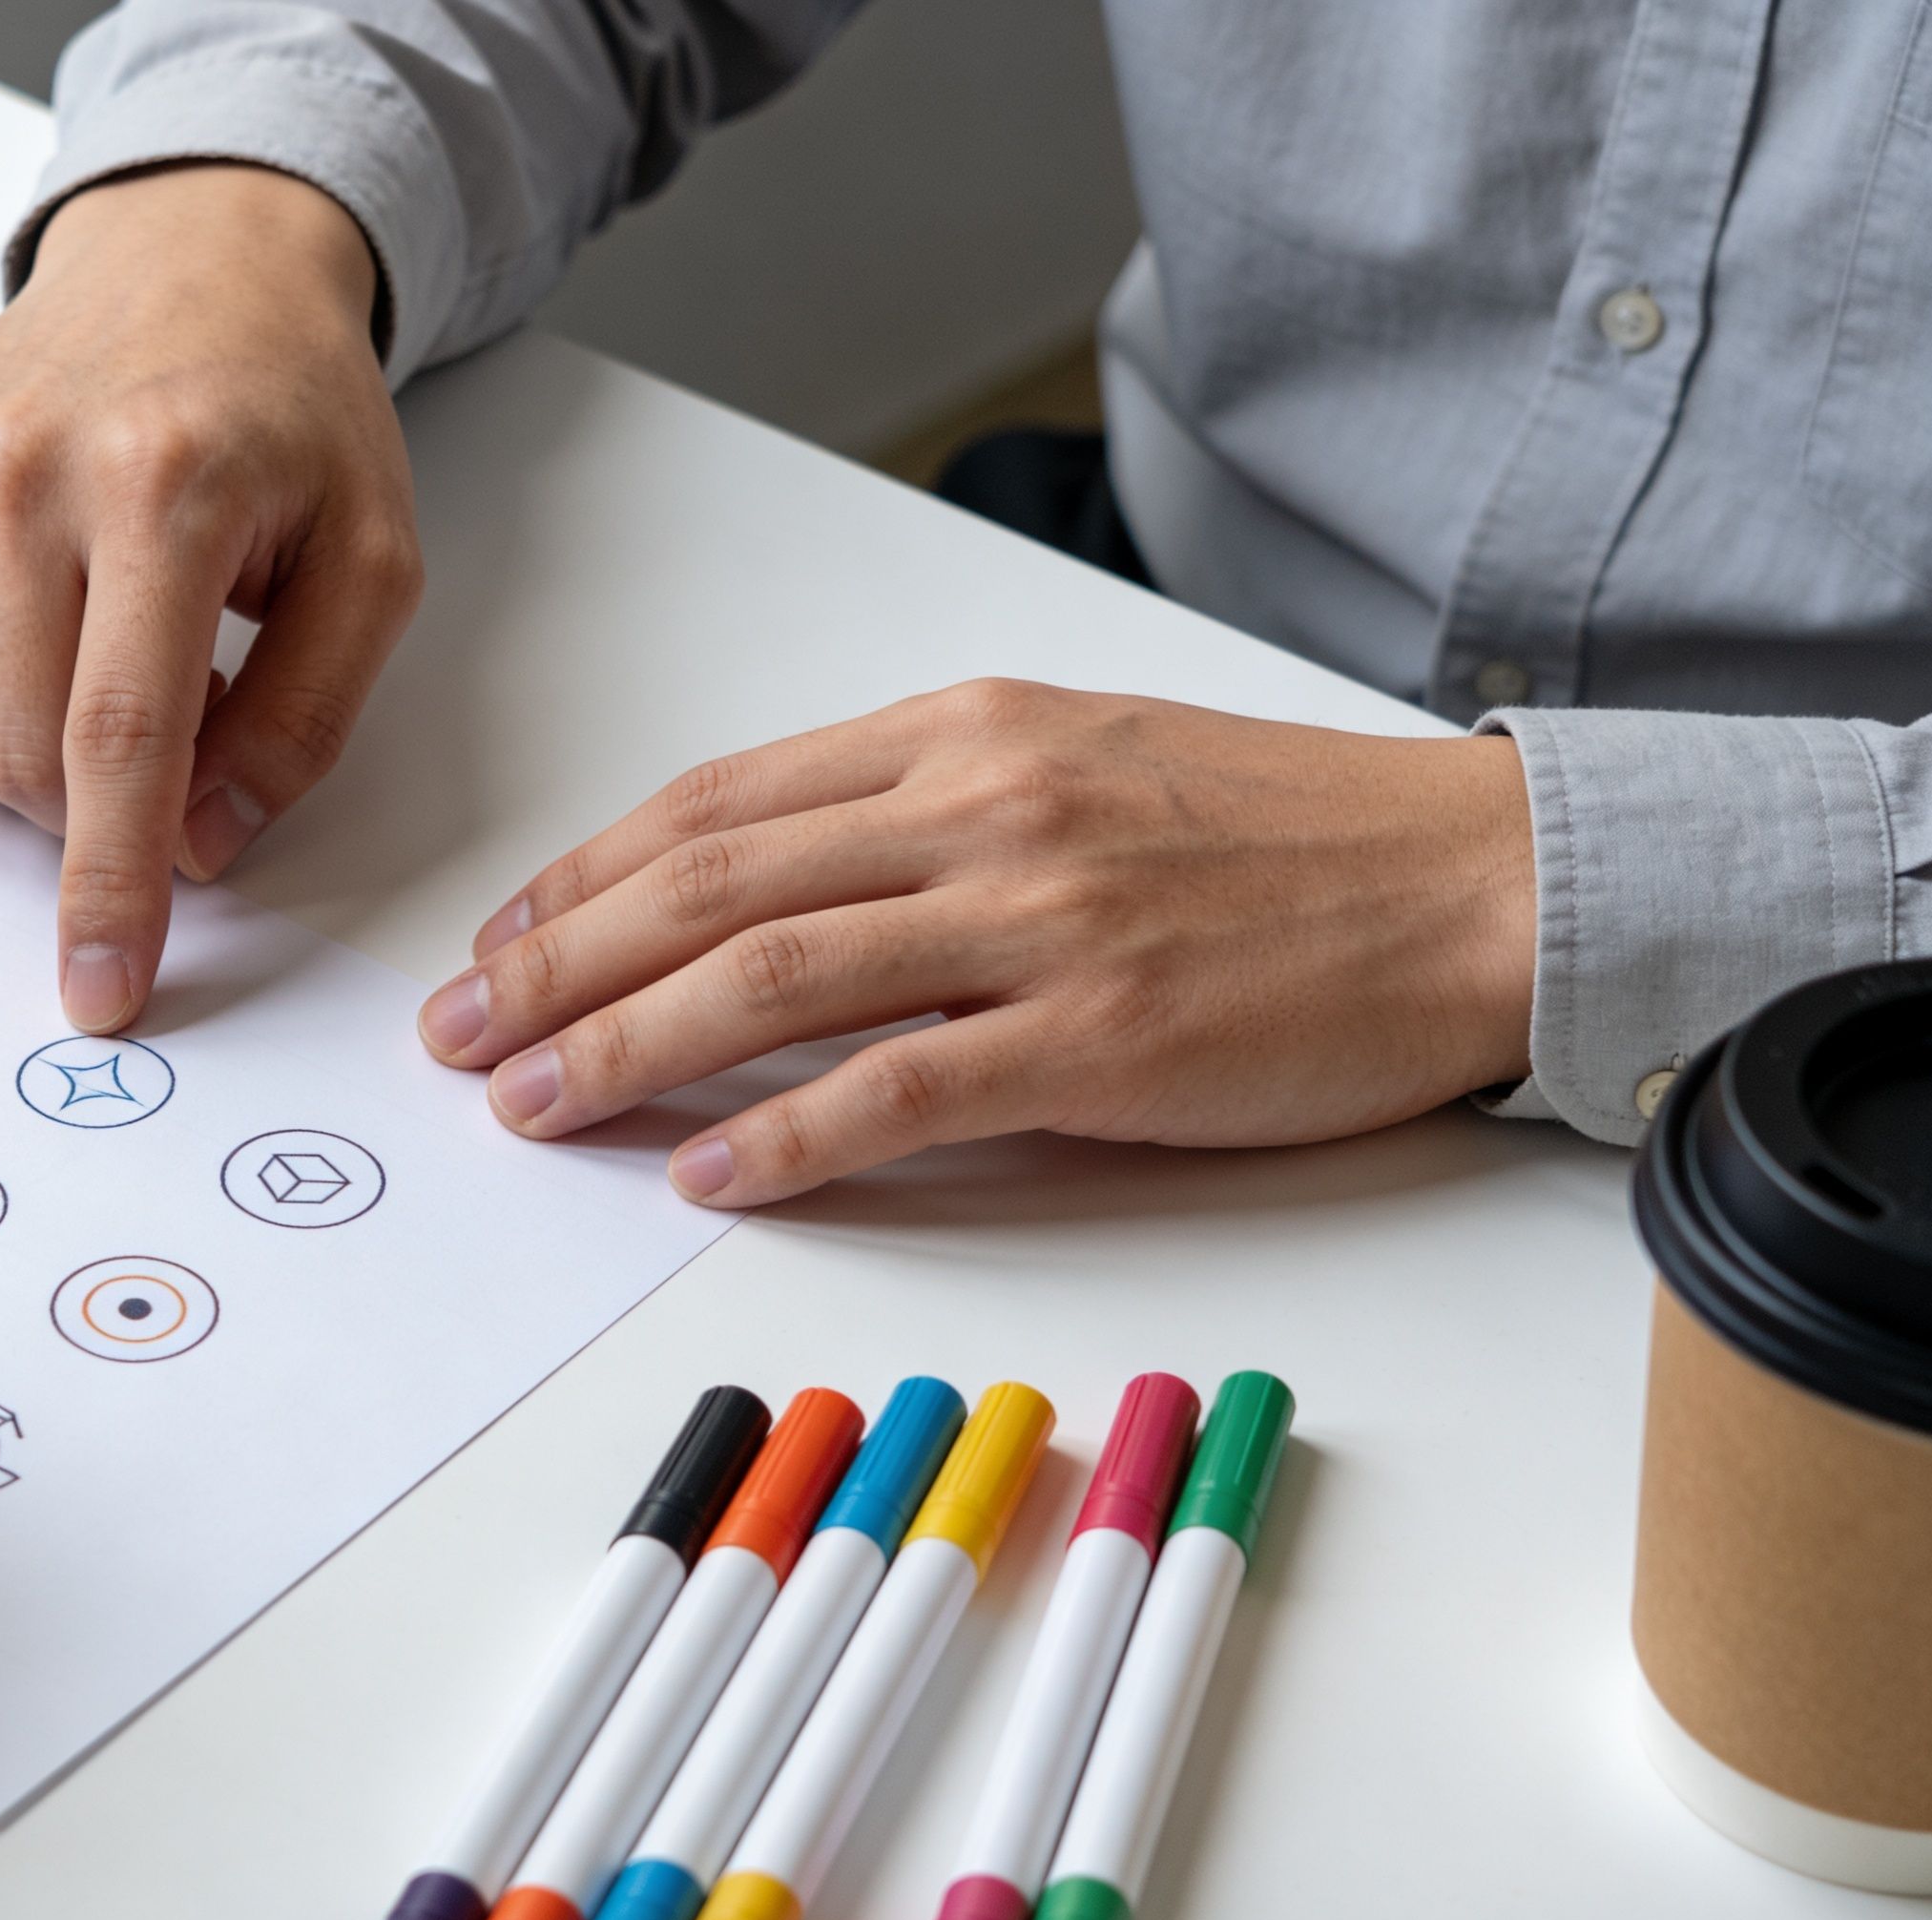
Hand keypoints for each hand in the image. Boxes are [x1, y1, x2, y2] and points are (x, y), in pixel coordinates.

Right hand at [0, 161, 422, 1030]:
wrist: (186, 260)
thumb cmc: (286, 419)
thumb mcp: (372, 563)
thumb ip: (303, 723)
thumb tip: (201, 850)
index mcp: (165, 485)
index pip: (118, 738)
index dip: (111, 885)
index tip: (101, 992)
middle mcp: (19, 469)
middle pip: (20, 760)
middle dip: (92, 801)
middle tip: (172, 714)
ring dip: (27, 750)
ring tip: (105, 646)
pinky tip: (33, 611)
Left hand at [416, 682, 1538, 1202]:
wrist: (1476, 883)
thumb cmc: (1284, 840)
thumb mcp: (1081, 768)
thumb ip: (925, 814)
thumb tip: (768, 884)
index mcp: (966, 735)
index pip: (720, 803)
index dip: (586, 877)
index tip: (501, 939)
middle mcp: (981, 809)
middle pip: (709, 883)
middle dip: (556, 962)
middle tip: (455, 1032)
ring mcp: (1040, 918)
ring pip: (771, 976)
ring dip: (625, 1044)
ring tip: (529, 1103)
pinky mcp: (1102, 1033)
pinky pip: (902, 1084)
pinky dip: (784, 1133)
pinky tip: (699, 1172)